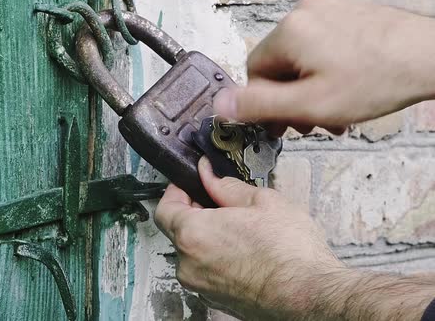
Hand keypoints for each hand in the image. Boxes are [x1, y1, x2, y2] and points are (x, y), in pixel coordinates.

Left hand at [155, 157, 434, 319]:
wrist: (312, 295)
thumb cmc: (291, 252)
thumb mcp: (262, 202)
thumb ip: (226, 187)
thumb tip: (209, 176)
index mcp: (193, 234)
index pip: (164, 208)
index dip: (176, 192)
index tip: (192, 185)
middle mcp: (189, 263)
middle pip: (177, 231)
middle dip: (195, 214)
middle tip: (221, 204)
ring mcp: (201, 285)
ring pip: (193, 253)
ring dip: (208, 238)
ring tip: (240, 230)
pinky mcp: (215, 300)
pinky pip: (206, 271)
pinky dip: (217, 258)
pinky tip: (244, 252)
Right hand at [214, 0, 434, 135]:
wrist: (429, 57)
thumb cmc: (378, 78)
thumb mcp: (310, 104)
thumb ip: (260, 106)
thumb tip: (220, 104)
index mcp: (288, 33)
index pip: (254, 73)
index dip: (265, 105)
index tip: (282, 124)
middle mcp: (303, 14)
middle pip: (277, 67)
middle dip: (290, 99)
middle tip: (309, 123)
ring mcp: (325, 11)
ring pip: (299, 59)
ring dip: (309, 89)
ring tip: (331, 114)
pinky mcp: (343, 14)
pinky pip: (319, 47)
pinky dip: (324, 72)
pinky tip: (341, 92)